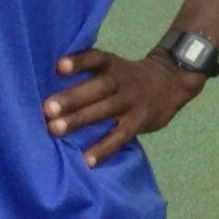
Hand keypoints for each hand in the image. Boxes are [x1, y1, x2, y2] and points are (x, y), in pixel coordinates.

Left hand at [43, 50, 207, 168]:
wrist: (172, 83)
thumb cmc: (129, 78)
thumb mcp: (115, 67)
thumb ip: (89, 73)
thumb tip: (46, 81)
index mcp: (113, 66)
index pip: (96, 59)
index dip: (79, 62)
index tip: (59, 66)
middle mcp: (122, 81)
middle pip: (98, 87)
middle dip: (72, 98)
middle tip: (47, 108)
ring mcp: (132, 102)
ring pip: (105, 110)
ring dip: (80, 119)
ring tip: (55, 129)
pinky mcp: (139, 121)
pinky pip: (121, 136)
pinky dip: (104, 148)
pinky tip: (87, 160)